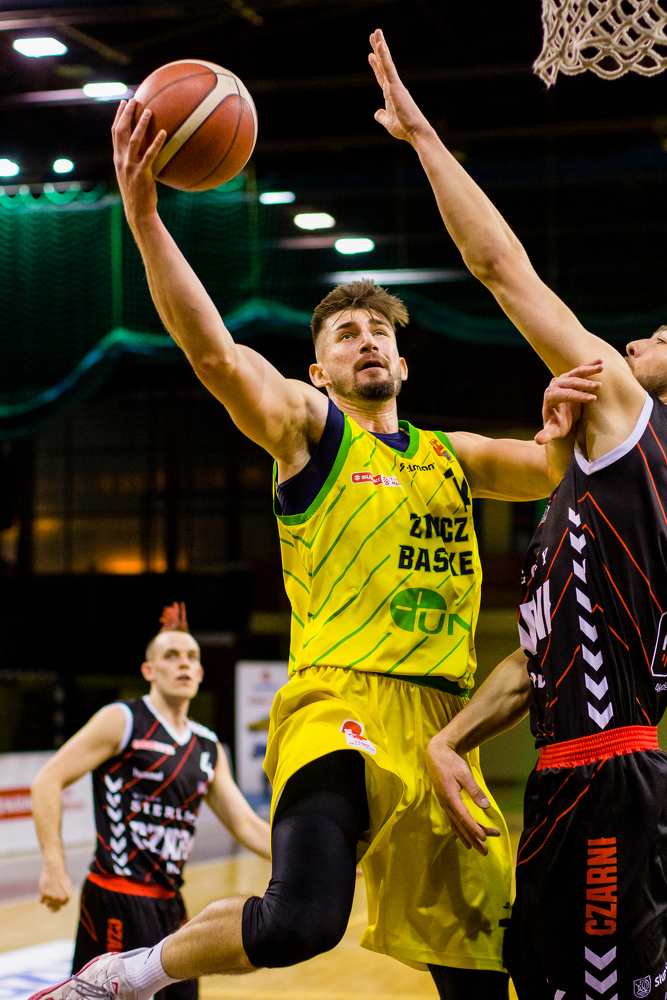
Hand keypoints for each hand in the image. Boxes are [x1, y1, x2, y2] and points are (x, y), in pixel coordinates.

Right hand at [39, 866, 71, 911]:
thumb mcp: (67, 885)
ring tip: (48, 897)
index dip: (60, 904)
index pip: (63, 905)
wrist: (54, 868)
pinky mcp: (44, 893)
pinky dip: (41, 900)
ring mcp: (52, 896)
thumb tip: (62, 903)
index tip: (57, 903)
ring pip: (48, 905)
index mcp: (67, 895)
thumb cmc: (61, 876)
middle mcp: (60, 897)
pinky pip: (41, 902)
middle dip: (52, 908)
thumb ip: (66, 894)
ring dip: (47, 902)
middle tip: (50, 908)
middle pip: (55, 907)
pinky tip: (42, 896)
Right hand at [112, 98, 166, 224]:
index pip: (115, 132)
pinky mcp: (142, 174)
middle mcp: (121, 160)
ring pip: (133, 140)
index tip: (123, 103)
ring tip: (149, 110)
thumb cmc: (138, 194)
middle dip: (126, 114)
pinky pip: (150, 155)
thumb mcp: (132, 174)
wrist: (138, 211)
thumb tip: (146, 149)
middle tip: (134, 100)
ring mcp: (130, 166)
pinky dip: (156, 143)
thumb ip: (134, 160)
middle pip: (120, 131)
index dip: (118, 116)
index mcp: (117, 158)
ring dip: (141, 124)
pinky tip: (164, 133)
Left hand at [368, 29, 431, 143]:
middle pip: (383, 64)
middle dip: (378, 49)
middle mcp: (393, 86)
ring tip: (376, 32)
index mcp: (391, 93)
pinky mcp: (396, 86)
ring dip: (381, 46)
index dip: (376, 65)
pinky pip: (388, 68)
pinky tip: (381, 45)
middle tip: (374, 34)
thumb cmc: (404, 128)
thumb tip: (376, 113)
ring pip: (386, 61)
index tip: (371, 55)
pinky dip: (384, 56)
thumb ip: (381, 116)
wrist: (414, 131)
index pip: (381, 75)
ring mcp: (394, 84)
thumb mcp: (387, 122)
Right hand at [426, 734, 499, 854]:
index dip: (474, 828)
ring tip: (479, 848)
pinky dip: (460, 831)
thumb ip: (474, 790)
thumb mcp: (464, 773)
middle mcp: (446, 804)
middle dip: (473, 839)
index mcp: (450, 797)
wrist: (436, 754)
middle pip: (461, 825)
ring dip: (468, 837)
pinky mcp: (446, 802)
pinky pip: (453, 821)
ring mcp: (444, 804)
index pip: (464, 817)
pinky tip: (466, 838)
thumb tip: (486, 806)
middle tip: (485, 852)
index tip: (484, 838)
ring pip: (457, 825)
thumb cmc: (451, 762)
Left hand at [534, 361, 602, 445]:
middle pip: (570, 382)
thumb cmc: (557, 426)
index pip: (564, 394)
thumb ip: (546, 435)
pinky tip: (601, 361)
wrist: (560, 418)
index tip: (593, 399)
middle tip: (599, 386)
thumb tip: (538, 440)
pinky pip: (580, 370)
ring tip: (601, 368)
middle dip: (585, 384)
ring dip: (589, 370)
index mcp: (550, 396)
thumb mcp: (553, 432)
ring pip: (575, 373)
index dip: (578, 397)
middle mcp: (554, 385)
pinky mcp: (570, 377)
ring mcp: (562, 379)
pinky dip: (590, 365)